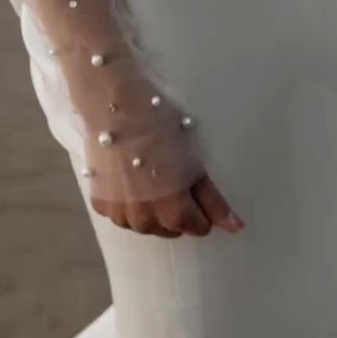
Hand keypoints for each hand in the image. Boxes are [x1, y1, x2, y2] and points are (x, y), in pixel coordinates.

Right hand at [74, 66, 244, 237]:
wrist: (118, 109)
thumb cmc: (162, 130)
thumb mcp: (193, 162)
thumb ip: (213, 200)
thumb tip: (236, 227)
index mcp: (174, 214)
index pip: (198, 227)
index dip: (200, 206)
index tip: (192, 183)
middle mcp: (145, 223)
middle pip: (171, 228)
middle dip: (174, 209)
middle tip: (169, 174)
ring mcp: (120, 215)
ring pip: (145, 224)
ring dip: (150, 208)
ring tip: (148, 174)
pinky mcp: (100, 204)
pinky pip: (121, 213)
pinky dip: (127, 201)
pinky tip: (128, 176)